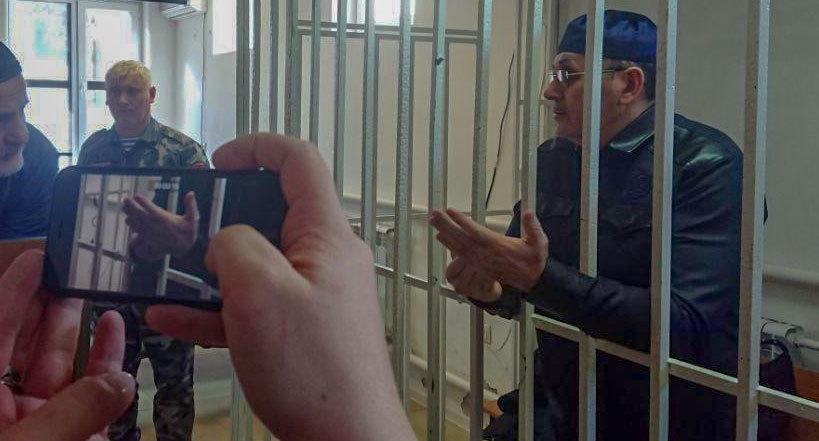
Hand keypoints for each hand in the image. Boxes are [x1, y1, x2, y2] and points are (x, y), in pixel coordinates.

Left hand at [0, 250, 134, 440]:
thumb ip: (74, 411)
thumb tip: (122, 381)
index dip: (12, 295)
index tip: (34, 261)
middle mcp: (10, 409)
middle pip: (28, 344)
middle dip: (47, 303)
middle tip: (69, 270)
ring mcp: (48, 422)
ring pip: (65, 364)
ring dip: (81, 325)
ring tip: (95, 291)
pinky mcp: (80, 438)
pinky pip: (95, 393)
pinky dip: (107, 360)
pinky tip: (114, 327)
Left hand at [122, 191, 199, 260]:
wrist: (185, 249)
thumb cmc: (189, 232)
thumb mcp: (193, 218)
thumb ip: (191, 205)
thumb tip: (191, 192)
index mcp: (166, 220)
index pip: (152, 210)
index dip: (144, 203)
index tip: (137, 196)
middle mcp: (157, 227)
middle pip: (141, 216)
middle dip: (132, 207)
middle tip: (125, 199)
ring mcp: (152, 233)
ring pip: (138, 223)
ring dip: (129, 215)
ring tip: (123, 206)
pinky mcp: (150, 238)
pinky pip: (138, 232)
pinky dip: (132, 226)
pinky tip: (127, 220)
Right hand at [145, 134, 414, 440]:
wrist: (348, 438)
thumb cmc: (316, 370)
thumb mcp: (260, 292)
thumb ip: (234, 245)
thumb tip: (225, 241)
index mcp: (326, 235)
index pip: (300, 162)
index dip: (257, 148)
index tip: (217, 162)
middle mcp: (326, 259)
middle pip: (272, 214)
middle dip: (222, 218)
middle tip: (182, 228)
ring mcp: (315, 296)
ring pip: (257, 265)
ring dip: (210, 268)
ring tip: (163, 274)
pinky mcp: (303, 330)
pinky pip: (256, 306)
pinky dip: (218, 307)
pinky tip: (173, 316)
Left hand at [430, 208, 548, 293]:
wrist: (532, 279)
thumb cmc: (535, 258)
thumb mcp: (540, 242)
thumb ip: (533, 227)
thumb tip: (528, 211)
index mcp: (498, 246)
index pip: (477, 232)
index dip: (463, 222)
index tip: (451, 211)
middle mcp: (485, 253)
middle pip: (462, 238)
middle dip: (447, 225)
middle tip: (434, 213)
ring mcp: (480, 260)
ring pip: (459, 245)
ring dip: (445, 232)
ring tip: (433, 221)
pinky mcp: (478, 264)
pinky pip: (461, 254)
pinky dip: (449, 244)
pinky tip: (440, 237)